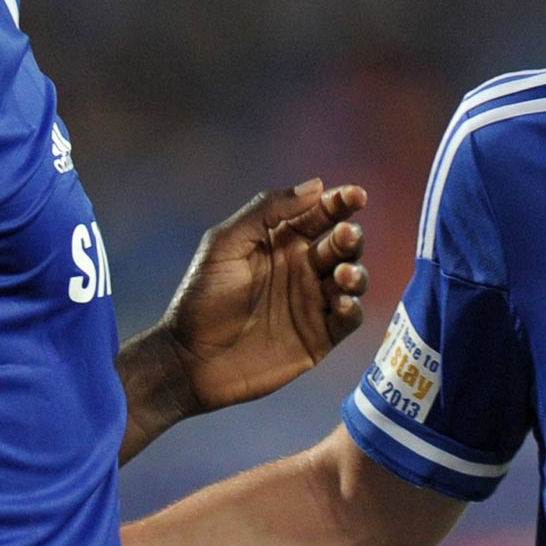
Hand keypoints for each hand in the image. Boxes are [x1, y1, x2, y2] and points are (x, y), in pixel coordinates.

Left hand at [163, 180, 369, 412]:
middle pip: (342, 245)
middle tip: (344, 236)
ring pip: (352, 279)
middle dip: (350, 237)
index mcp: (281, 242)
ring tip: (344, 274)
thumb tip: (315, 185)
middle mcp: (302, 268)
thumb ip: (266, 210)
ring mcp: (313, 302)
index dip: (340, 202)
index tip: (355, 195)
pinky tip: (342, 303)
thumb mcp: (225, 244)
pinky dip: (353, 308)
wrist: (190, 360)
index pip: (319, 214)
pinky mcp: (319, 337)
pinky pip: (348, 318)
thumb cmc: (201, 298)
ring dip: (356, 272)